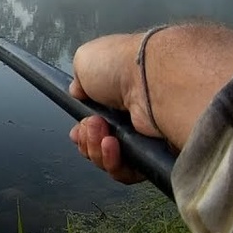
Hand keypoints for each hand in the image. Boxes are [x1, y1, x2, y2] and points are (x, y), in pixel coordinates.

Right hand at [68, 32, 153, 183]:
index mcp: (117, 96)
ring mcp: (143, 137)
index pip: (94, 124)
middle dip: (87, 139)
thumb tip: (79, 93)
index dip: (82, 131)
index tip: (78, 128)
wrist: (149, 80)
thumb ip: (78, 82)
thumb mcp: (85, 60)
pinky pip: (126, 171)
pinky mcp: (154, 155)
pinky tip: (113, 145)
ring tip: (105, 134)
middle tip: (93, 126)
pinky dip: (114, 162)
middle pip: (97, 144)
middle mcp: (131, 117)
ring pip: (108, 160)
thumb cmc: (118, 66)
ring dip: (96, 150)